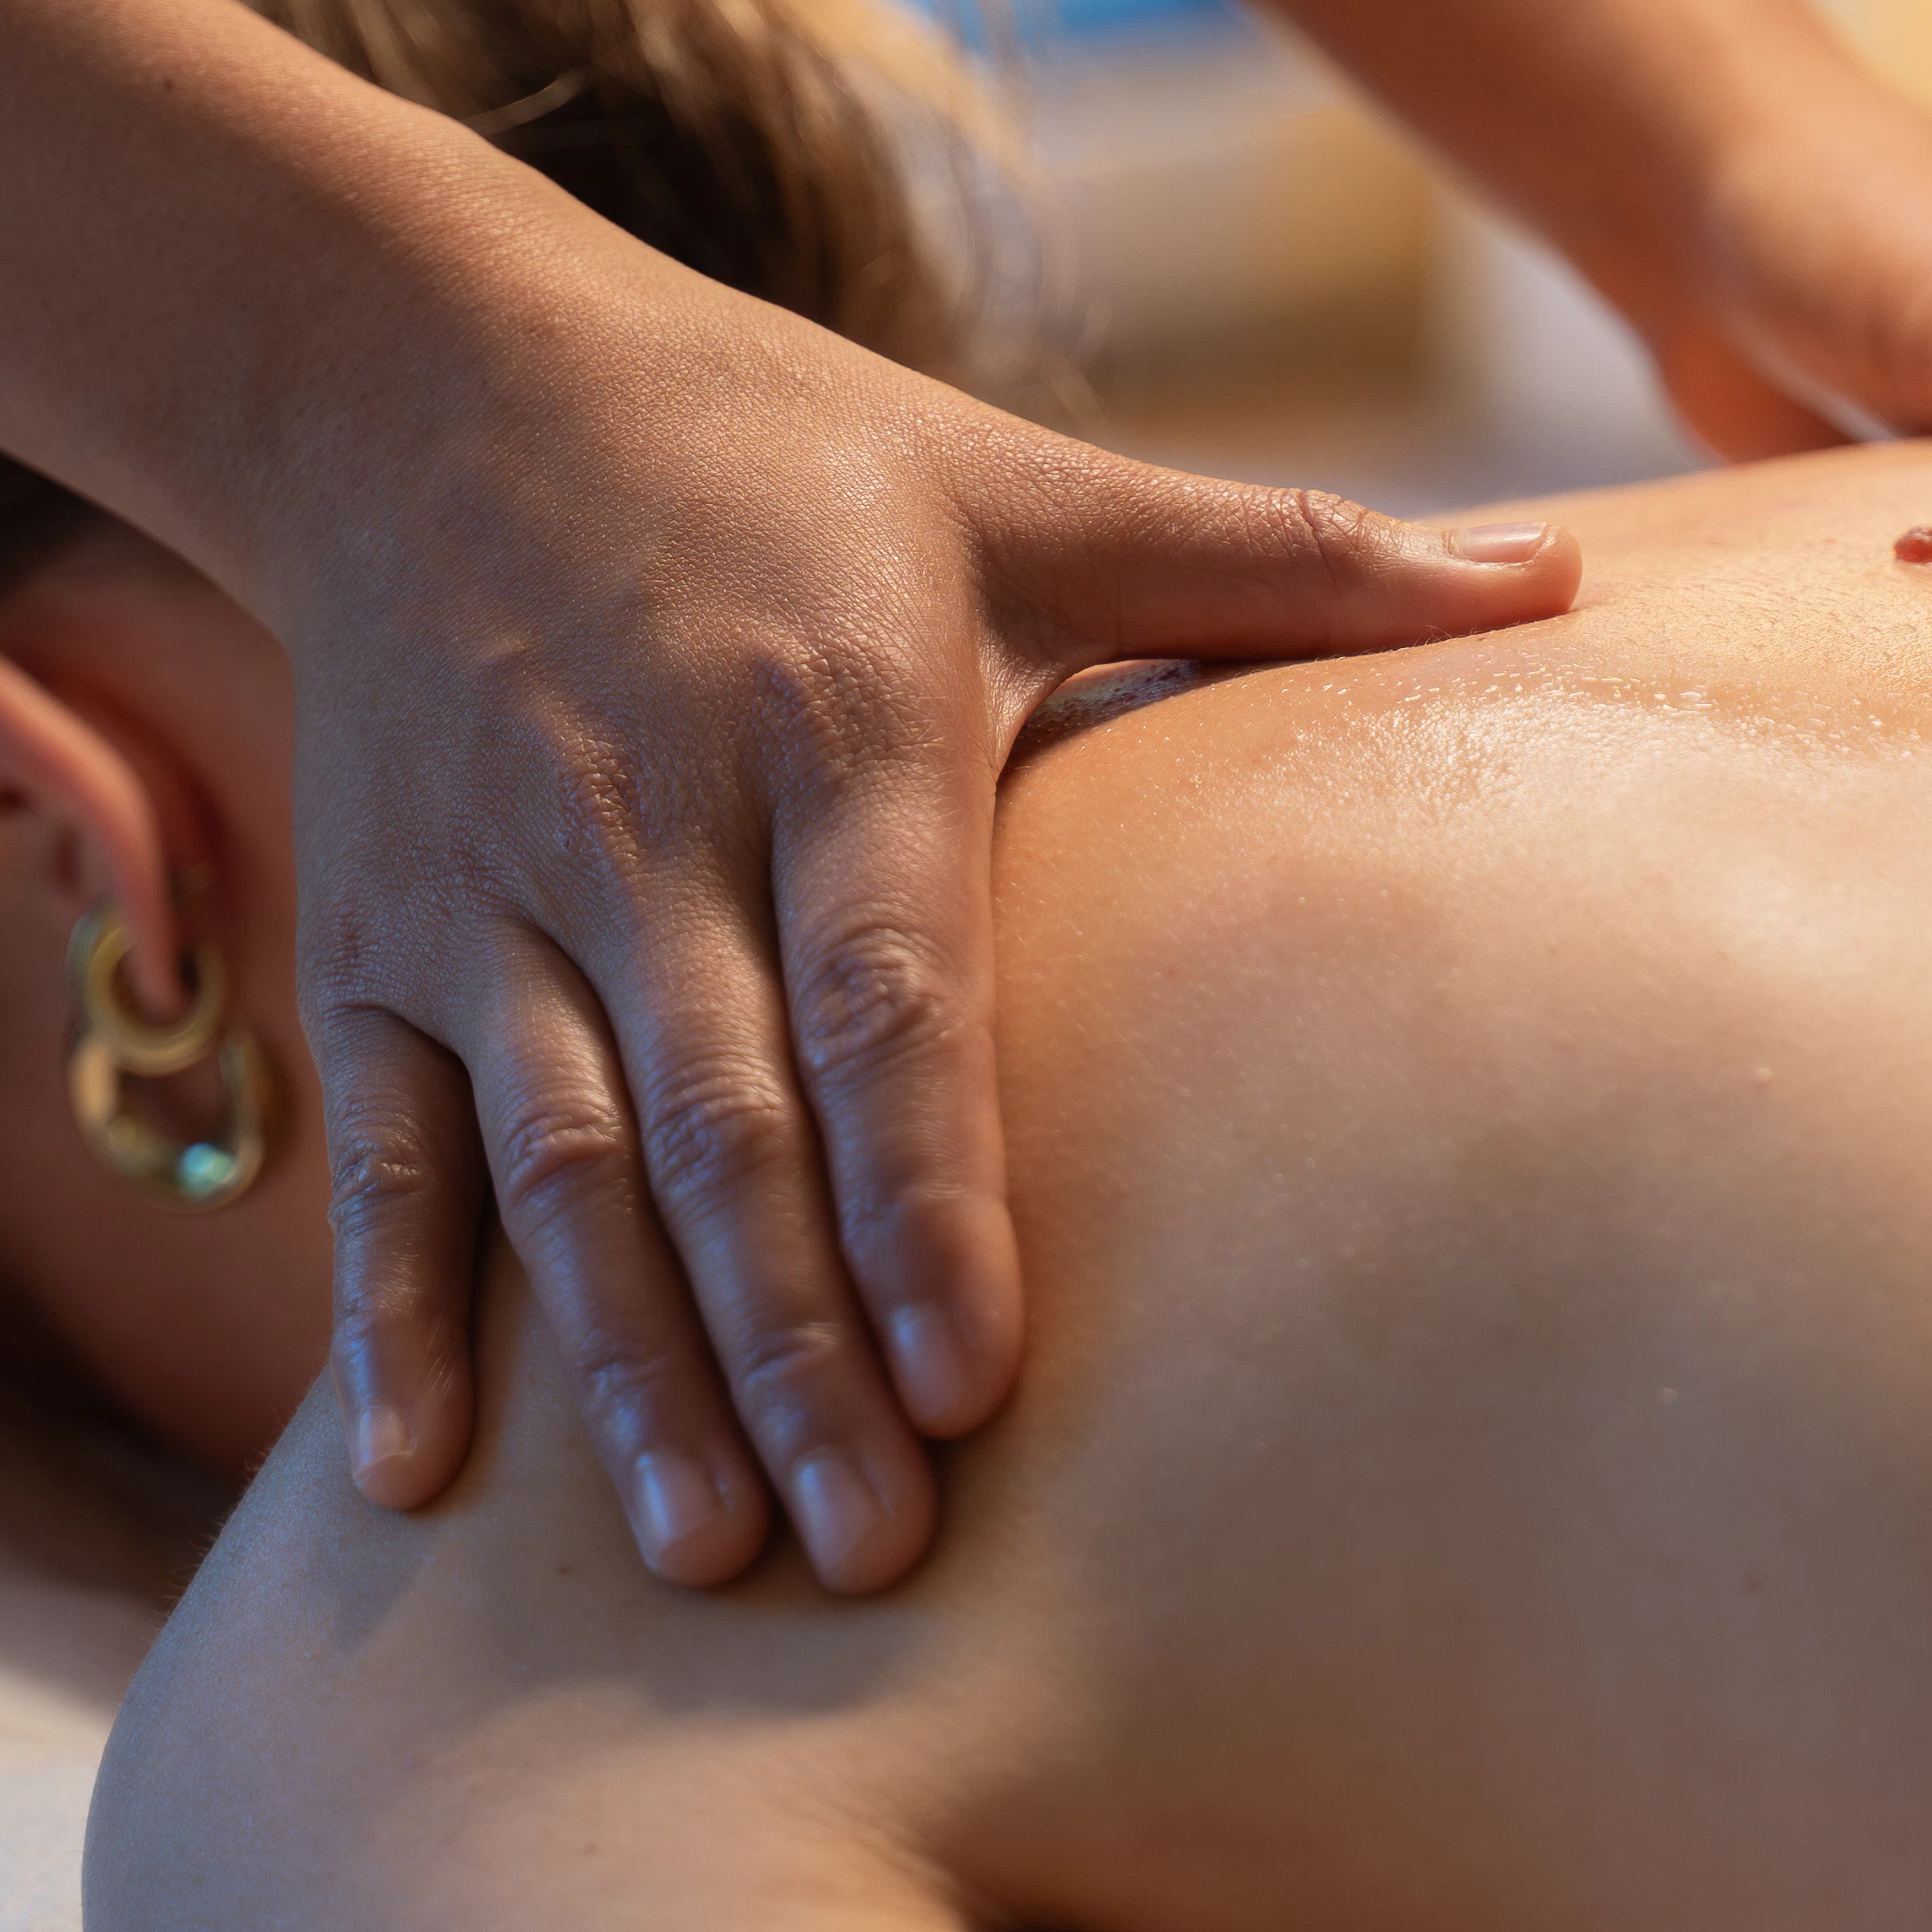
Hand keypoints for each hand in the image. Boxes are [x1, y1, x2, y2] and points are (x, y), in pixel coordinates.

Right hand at [258, 199, 1577, 1597]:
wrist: (425, 374)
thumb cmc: (778, 446)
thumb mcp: (1024, 483)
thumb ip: (1281, 558)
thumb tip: (1562, 585)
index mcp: (830, 713)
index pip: (884, 986)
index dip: (925, 1188)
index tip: (980, 1380)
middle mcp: (647, 813)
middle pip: (722, 1120)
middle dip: (790, 1344)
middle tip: (870, 1555)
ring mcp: (489, 889)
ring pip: (557, 1160)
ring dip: (622, 1363)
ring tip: (703, 1557)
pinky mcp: (369, 934)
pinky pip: (386, 1145)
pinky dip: (393, 1310)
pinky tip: (413, 1487)